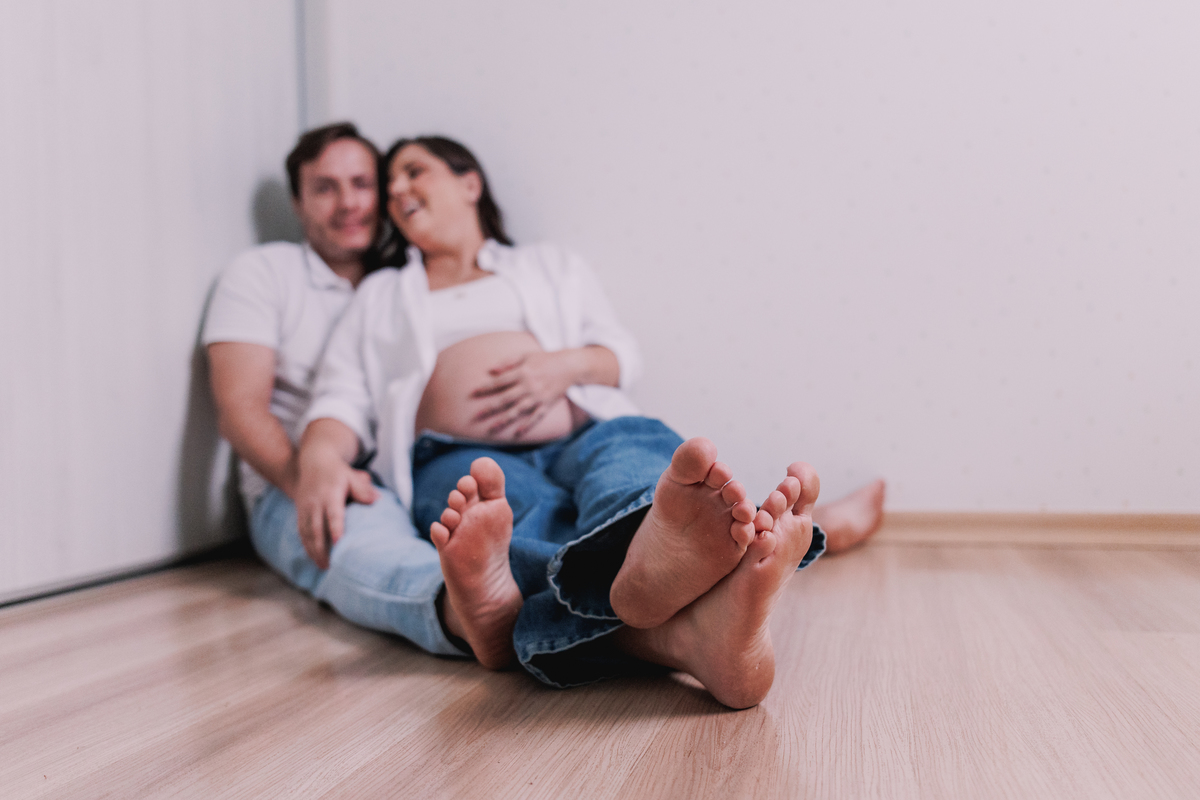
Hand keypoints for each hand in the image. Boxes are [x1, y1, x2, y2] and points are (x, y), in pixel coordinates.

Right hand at [293, 447, 377, 569]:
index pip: (333, 514)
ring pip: (306, 533)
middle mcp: (315, 503)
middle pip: (316, 528)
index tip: (338, 544)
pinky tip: (314, 558)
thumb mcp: (352, 476)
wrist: (313, 462)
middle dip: (321, 549)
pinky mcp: (299, 512)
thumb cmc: (338, 472)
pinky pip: (301, 531)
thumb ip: (363, 488)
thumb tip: (376, 500)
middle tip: (330, 566)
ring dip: (313, 551)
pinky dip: (307, 546)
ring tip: (323, 567)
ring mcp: (305, 508)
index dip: (335, 529)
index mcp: (330, 494)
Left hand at [471, 350, 572, 438]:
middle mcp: (528, 386)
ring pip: (518, 410)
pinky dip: (527, 425)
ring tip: (491, 428)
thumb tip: (491, 370)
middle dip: (489, 407)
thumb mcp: (525, 355)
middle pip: (505, 399)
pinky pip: (536, 417)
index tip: (472, 393)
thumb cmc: (545, 359)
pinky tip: (517, 433)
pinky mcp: (547, 404)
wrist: (569, 366)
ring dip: (504, 420)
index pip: (499, 382)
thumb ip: (507, 362)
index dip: (485, 388)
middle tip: (475, 416)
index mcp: (522, 372)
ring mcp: (538, 397)